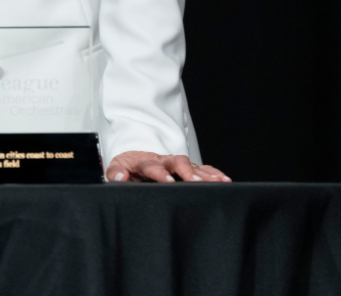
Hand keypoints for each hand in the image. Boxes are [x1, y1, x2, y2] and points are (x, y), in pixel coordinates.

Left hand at [106, 151, 230, 181]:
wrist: (135, 158)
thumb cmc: (127, 167)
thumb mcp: (116, 169)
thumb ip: (115, 173)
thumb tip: (120, 176)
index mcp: (145, 162)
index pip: (152, 166)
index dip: (160, 173)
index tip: (167, 181)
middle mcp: (164, 160)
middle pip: (177, 162)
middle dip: (187, 171)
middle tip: (195, 181)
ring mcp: (176, 164)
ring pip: (192, 165)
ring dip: (204, 174)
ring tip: (218, 182)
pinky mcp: (186, 168)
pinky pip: (202, 169)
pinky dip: (213, 173)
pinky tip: (224, 180)